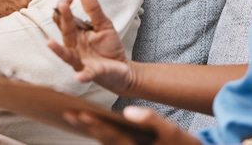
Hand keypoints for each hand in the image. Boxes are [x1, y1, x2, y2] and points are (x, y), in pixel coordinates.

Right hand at [0, 0, 34, 26]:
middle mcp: (23, 3)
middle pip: (30, 9)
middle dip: (22, 8)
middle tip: (7, 6)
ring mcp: (12, 17)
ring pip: (20, 20)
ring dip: (14, 18)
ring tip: (0, 14)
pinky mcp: (1, 28)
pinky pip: (9, 29)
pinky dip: (5, 27)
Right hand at [48, 0, 132, 94]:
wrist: (123, 69)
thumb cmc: (109, 47)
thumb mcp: (104, 24)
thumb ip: (93, 8)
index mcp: (75, 33)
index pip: (63, 18)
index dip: (64, 6)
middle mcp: (73, 46)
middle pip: (64, 31)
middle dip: (64, 18)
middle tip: (63, 5)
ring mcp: (80, 60)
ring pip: (66, 55)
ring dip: (58, 50)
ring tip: (50, 43)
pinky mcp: (90, 73)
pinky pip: (85, 75)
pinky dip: (82, 76)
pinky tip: (79, 76)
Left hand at [64, 105, 201, 144]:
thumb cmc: (183, 144)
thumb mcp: (172, 130)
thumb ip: (151, 119)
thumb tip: (128, 110)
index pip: (111, 135)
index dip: (95, 124)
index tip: (81, 114)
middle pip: (103, 140)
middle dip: (86, 126)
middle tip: (69, 114)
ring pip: (106, 143)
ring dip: (91, 130)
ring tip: (76, 117)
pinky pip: (112, 143)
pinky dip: (102, 134)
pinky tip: (94, 126)